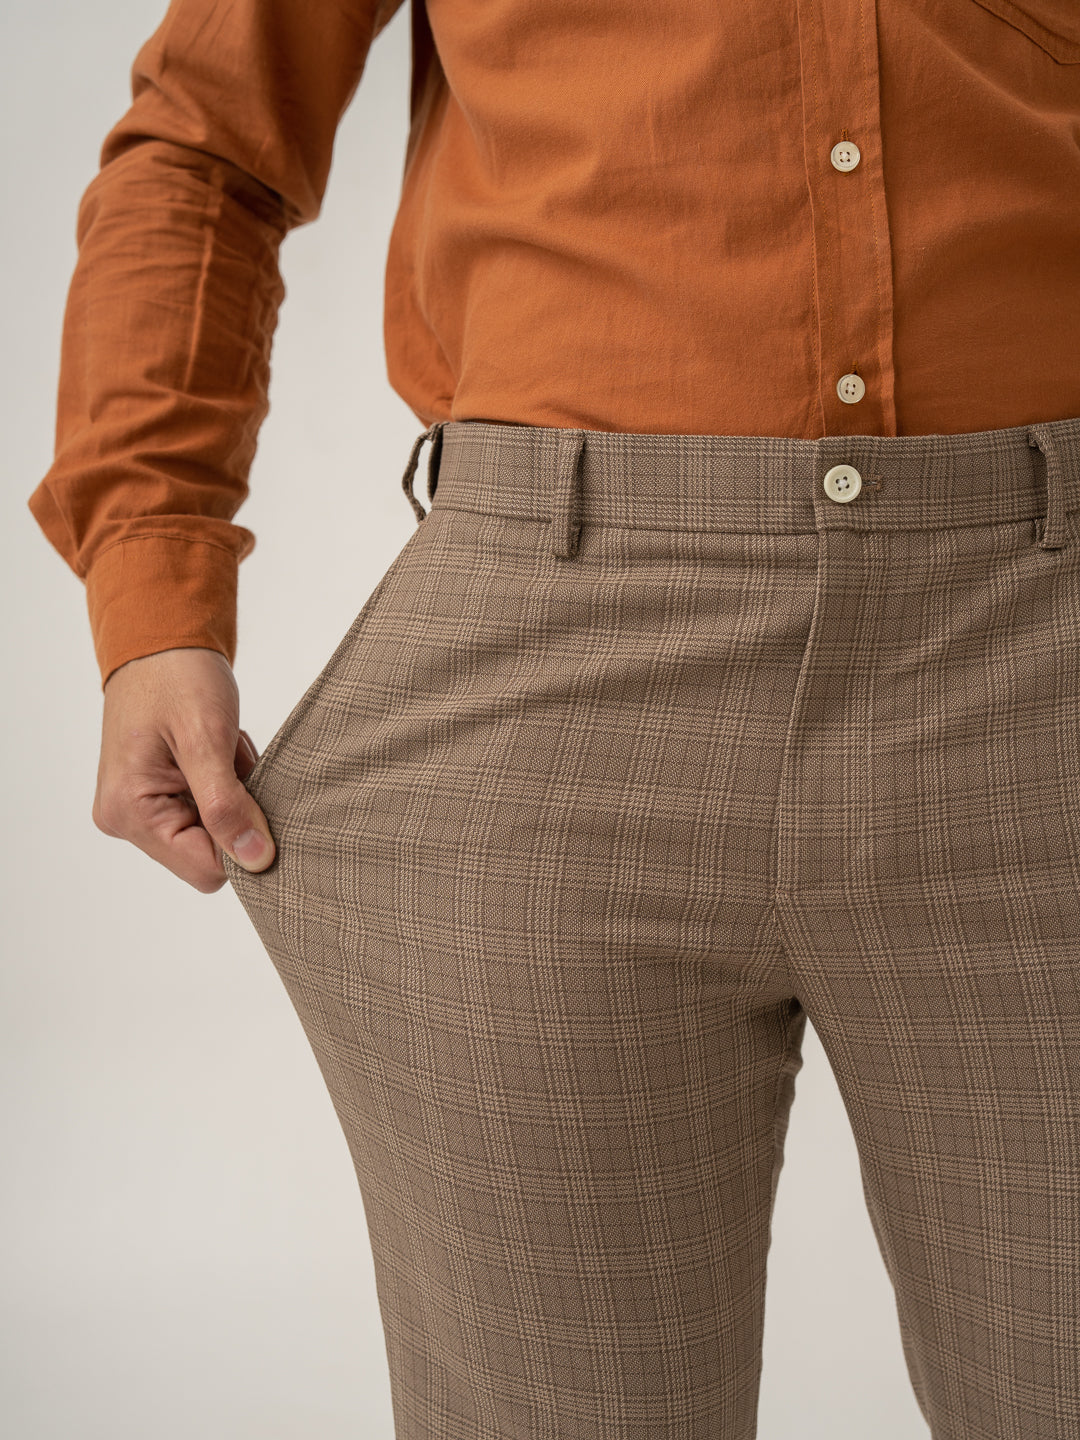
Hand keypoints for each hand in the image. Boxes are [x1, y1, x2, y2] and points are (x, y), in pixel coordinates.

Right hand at [93, 646, 276, 892]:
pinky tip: (218, 753)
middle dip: (237, 811)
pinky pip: (208, 812)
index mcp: (130, 811)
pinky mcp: (155, 797)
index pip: (205, 869)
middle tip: (233, 761)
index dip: (243, 843)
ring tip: (223, 750)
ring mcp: (138, 810)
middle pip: (209, 853)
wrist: (160, 642)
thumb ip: (228, 806)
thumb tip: (255, 861)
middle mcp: (126, 820)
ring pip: (214, 833)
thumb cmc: (177, 678)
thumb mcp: (208, 739)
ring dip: (234, 795)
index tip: (259, 799)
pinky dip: (226, 786)